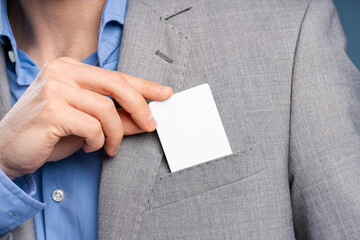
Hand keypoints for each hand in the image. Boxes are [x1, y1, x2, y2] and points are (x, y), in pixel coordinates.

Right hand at [0, 57, 172, 179]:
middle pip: (116, 84)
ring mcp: (54, 89)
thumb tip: (146, 118)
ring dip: (115, 134)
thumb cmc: (49, 134)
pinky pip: (92, 127)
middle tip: (151, 125)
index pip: (116, 75)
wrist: (7, 150)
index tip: (165, 93)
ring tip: (108, 147)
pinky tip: (86, 146)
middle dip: (140, 106)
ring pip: (106, 110)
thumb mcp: (89, 123)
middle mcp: (61, 72)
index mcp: (70, 69)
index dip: (144, 86)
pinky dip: (97, 141)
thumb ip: (116, 118)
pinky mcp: (51, 110)